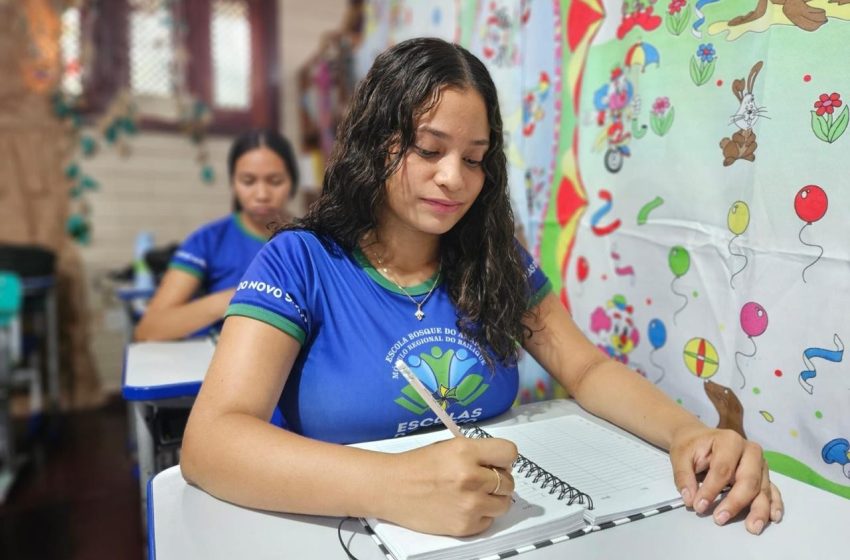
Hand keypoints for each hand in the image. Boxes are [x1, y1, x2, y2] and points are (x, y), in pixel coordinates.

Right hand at [385, 436, 517, 536]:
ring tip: (474, 494)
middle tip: (482, 480)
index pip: (509, 453)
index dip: (505, 458)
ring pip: (504, 503)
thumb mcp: (449, 447)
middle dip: (498, 480)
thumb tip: (502, 465)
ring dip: (493, 499)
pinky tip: (463, 507)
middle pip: (509, 481)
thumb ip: (477, 453)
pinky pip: (489, 520)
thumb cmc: (416, 466)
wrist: (391, 488)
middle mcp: (471, 477)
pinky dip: (481, 515)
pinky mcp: (465, 525)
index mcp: (466, 451)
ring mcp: (469, 504)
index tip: (499, 462)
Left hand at [669, 425, 783, 533]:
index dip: (711, 489)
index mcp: (729, 441)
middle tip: (720, 519)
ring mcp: (760, 464)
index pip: (723, 469)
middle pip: (748, 480)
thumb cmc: (692, 445)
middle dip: (735, 502)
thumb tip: (690, 499)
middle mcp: (750, 451)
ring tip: (753, 527)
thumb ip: (684, 476)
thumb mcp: (680, 455)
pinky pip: (773, 490)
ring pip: (762, 488)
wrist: (699, 438)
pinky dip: (774, 504)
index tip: (699, 506)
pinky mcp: (764, 475)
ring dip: (759, 509)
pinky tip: (773, 517)